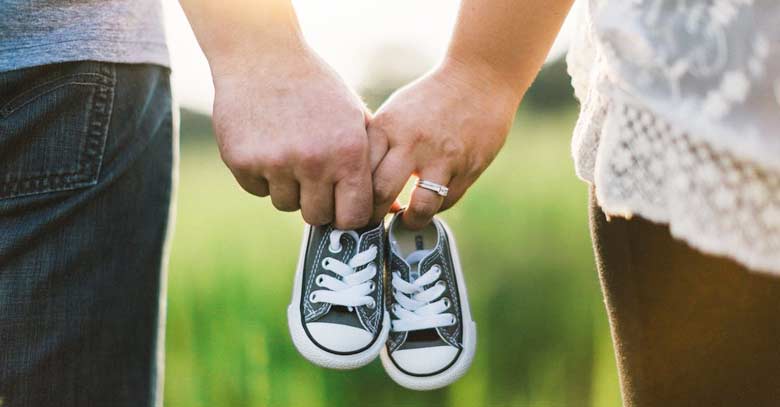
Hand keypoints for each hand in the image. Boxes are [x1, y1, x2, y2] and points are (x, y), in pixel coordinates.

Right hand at [212, 45, 372, 228]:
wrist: (263, 56)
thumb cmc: (316, 89)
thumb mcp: (354, 117)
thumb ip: (372, 162)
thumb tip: (394, 208)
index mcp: (348, 152)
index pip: (353, 216)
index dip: (347, 216)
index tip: (341, 207)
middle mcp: (314, 161)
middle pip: (316, 216)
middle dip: (316, 202)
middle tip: (312, 176)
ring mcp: (276, 163)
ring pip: (285, 204)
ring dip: (288, 187)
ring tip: (289, 152)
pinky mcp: (242, 162)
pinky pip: (257, 190)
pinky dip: (261, 175)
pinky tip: (267, 145)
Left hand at [367, 58, 520, 228]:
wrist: (479, 79)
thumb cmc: (429, 99)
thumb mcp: (394, 113)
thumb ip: (377, 146)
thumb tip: (357, 186)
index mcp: (387, 127)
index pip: (358, 172)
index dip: (352, 196)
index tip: (352, 205)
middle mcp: (412, 142)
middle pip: (381, 194)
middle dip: (374, 216)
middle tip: (373, 222)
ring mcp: (443, 157)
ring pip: (419, 207)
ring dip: (409, 221)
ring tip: (406, 220)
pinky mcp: (468, 168)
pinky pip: (446, 202)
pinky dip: (435, 207)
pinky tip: (429, 201)